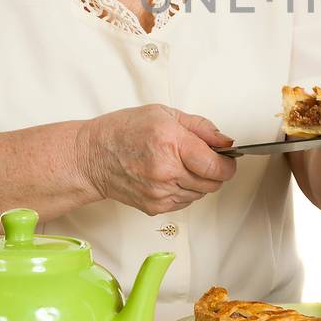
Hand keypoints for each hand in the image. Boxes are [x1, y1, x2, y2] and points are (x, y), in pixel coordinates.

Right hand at [77, 105, 235, 215]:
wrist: (92, 156)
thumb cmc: (124, 131)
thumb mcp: (165, 114)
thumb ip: (201, 127)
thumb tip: (226, 142)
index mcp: (172, 143)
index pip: (216, 166)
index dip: (228, 164)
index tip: (227, 158)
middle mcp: (167, 171)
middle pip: (213, 183)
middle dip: (215, 172)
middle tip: (205, 159)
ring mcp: (160, 192)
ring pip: (200, 194)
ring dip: (199, 181)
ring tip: (180, 165)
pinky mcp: (154, 207)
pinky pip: (185, 202)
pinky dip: (184, 190)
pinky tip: (170, 176)